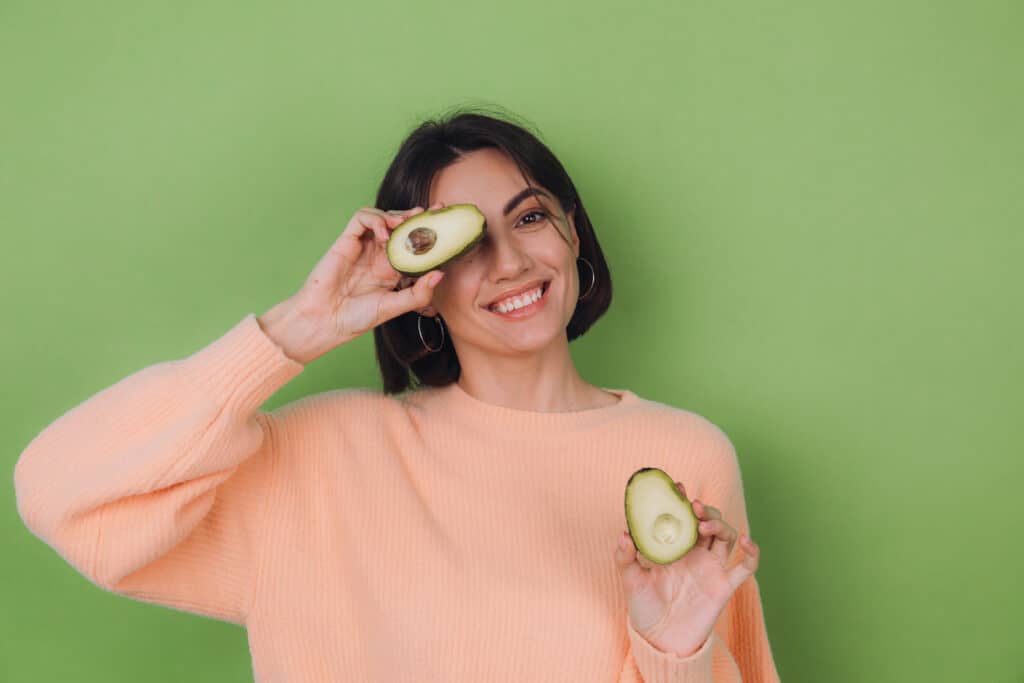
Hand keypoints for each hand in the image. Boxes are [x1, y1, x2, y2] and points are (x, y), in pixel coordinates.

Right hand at [258, 202, 446, 362]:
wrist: (324, 322)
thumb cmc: (355, 319)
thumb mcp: (393, 307)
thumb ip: (417, 294)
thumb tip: (440, 274)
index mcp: (392, 270)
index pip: (415, 245)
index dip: (429, 233)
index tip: (447, 223)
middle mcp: (379, 255)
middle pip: (401, 226)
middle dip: (418, 217)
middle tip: (435, 211)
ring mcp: (363, 246)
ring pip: (383, 217)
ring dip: (397, 215)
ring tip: (406, 222)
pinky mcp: (346, 241)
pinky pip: (361, 218)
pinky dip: (375, 218)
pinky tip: (382, 232)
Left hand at [613, 480, 759, 657]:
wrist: (660, 640)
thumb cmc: (644, 610)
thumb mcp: (630, 582)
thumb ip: (624, 558)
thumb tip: (623, 534)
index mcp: (675, 548)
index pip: (683, 517)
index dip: (683, 500)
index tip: (678, 486)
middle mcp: (696, 555)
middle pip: (709, 522)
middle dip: (705, 510)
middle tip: (694, 506)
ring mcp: (712, 569)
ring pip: (727, 537)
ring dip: (720, 525)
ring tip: (705, 526)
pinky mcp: (724, 586)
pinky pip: (745, 567)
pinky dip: (752, 553)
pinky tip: (747, 541)